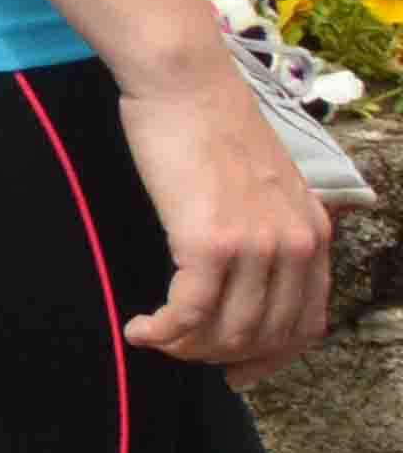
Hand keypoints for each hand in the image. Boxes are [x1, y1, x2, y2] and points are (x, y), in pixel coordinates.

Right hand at [116, 52, 333, 373]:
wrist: (183, 80)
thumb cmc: (209, 120)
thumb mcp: (266, 182)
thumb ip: (270, 227)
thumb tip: (248, 272)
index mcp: (313, 234)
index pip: (306, 324)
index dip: (270, 359)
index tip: (236, 373)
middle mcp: (294, 247)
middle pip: (265, 335)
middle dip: (220, 356)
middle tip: (181, 351)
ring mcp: (255, 247)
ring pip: (228, 331)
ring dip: (187, 347)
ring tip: (156, 337)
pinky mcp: (209, 242)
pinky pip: (189, 311)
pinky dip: (163, 331)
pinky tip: (139, 329)